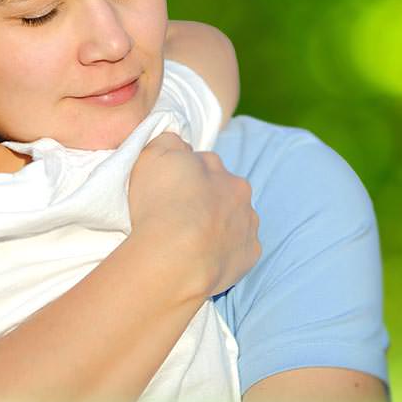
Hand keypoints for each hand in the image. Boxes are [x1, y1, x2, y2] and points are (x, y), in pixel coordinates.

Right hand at [125, 132, 260, 297]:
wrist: (176, 260)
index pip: (203, 164)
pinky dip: (225, 252)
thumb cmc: (161, 206)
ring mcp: (248, 224)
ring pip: (235, 219)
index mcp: (217, 168)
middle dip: (207, 199)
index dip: (185, 176)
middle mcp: (239, 192)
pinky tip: (203, 258)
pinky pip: (239, 250)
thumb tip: (178, 144)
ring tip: (190, 241)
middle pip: (224, 190)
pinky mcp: (249, 255)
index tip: (169, 192)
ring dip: (219, 225)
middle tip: (180, 216)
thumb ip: (167, 142)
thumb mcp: (152, 156)